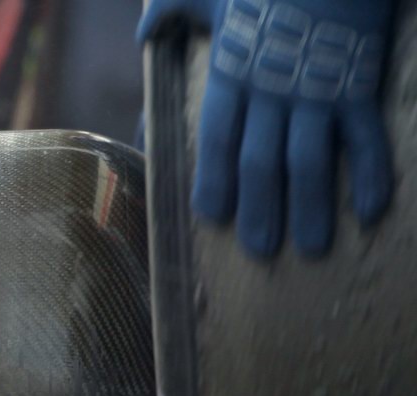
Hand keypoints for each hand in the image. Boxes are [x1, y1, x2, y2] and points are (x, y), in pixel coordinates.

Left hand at [138, 0, 394, 257]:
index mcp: (234, 72)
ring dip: (312, 206)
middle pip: (261, 162)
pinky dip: (373, 173)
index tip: (212, 218)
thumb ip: (173, 10)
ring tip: (314, 248)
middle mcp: (273, 90)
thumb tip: (144, 34)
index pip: (219, 139)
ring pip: (312, 160)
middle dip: (261, 209)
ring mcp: (319, 89)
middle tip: (262, 251)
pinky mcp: (361, 82)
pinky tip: (372, 212)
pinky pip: (367, 135)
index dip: (215, 181)